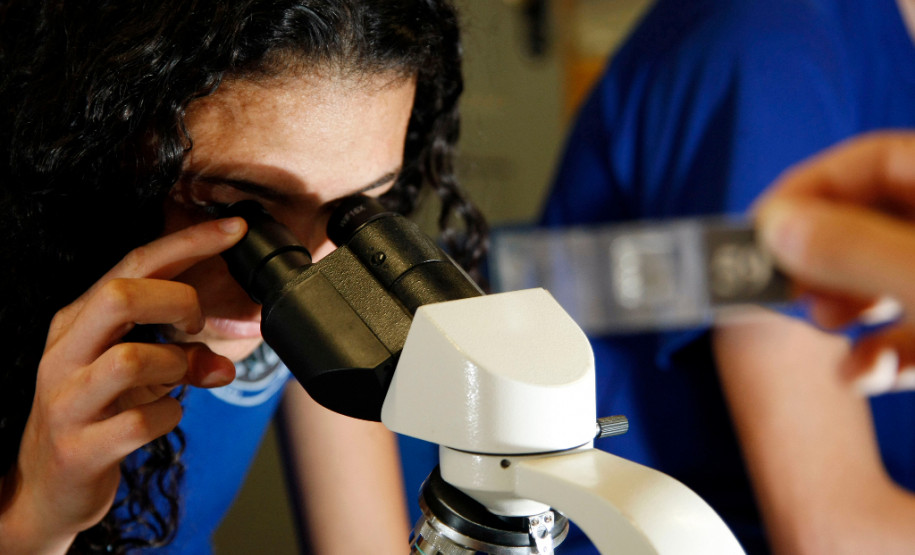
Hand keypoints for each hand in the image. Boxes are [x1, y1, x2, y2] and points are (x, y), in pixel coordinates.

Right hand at [0, 217, 246, 553]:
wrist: (45, 489)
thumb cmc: (96, 417)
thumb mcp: (139, 379)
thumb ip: (184, 361)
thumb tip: (227, 365)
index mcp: (78, 323)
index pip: (133, 265)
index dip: (188, 242)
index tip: (235, 229)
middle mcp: (64, 353)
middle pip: (119, 297)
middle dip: (177, 300)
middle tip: (196, 322)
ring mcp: (68, 401)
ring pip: (130, 359)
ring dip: (174, 364)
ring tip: (176, 378)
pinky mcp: (80, 447)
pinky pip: (139, 421)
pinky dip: (170, 414)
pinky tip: (166, 415)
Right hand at [754, 132, 914, 392]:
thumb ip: (858, 251)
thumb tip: (777, 227)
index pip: (876, 159)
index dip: (813, 187)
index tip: (760, 231)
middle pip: (874, 219)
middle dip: (822, 257)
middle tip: (785, 285)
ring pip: (889, 277)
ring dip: (844, 307)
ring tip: (827, 326)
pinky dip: (883, 350)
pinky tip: (866, 372)